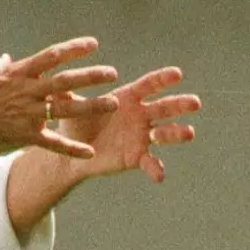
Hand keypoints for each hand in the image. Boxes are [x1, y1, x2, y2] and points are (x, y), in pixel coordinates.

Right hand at [0, 38, 119, 158]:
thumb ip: (0, 67)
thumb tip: (7, 58)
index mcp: (19, 74)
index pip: (52, 56)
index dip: (74, 49)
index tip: (94, 45)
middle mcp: (27, 91)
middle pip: (66, 79)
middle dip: (92, 76)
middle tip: (113, 73)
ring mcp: (28, 113)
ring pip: (67, 107)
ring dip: (92, 105)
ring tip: (113, 104)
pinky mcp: (25, 135)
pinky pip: (54, 143)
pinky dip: (72, 148)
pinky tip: (90, 152)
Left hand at [54, 66, 199, 181]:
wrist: (73, 153)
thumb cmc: (75, 123)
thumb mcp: (72, 106)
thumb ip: (67, 92)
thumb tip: (53, 77)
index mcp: (127, 98)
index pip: (149, 86)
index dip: (163, 79)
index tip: (177, 73)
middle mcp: (140, 115)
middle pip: (165, 108)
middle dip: (180, 104)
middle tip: (195, 102)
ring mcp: (141, 136)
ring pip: (165, 133)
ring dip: (177, 133)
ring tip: (189, 133)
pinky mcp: (137, 156)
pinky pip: (150, 162)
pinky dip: (155, 168)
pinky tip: (159, 175)